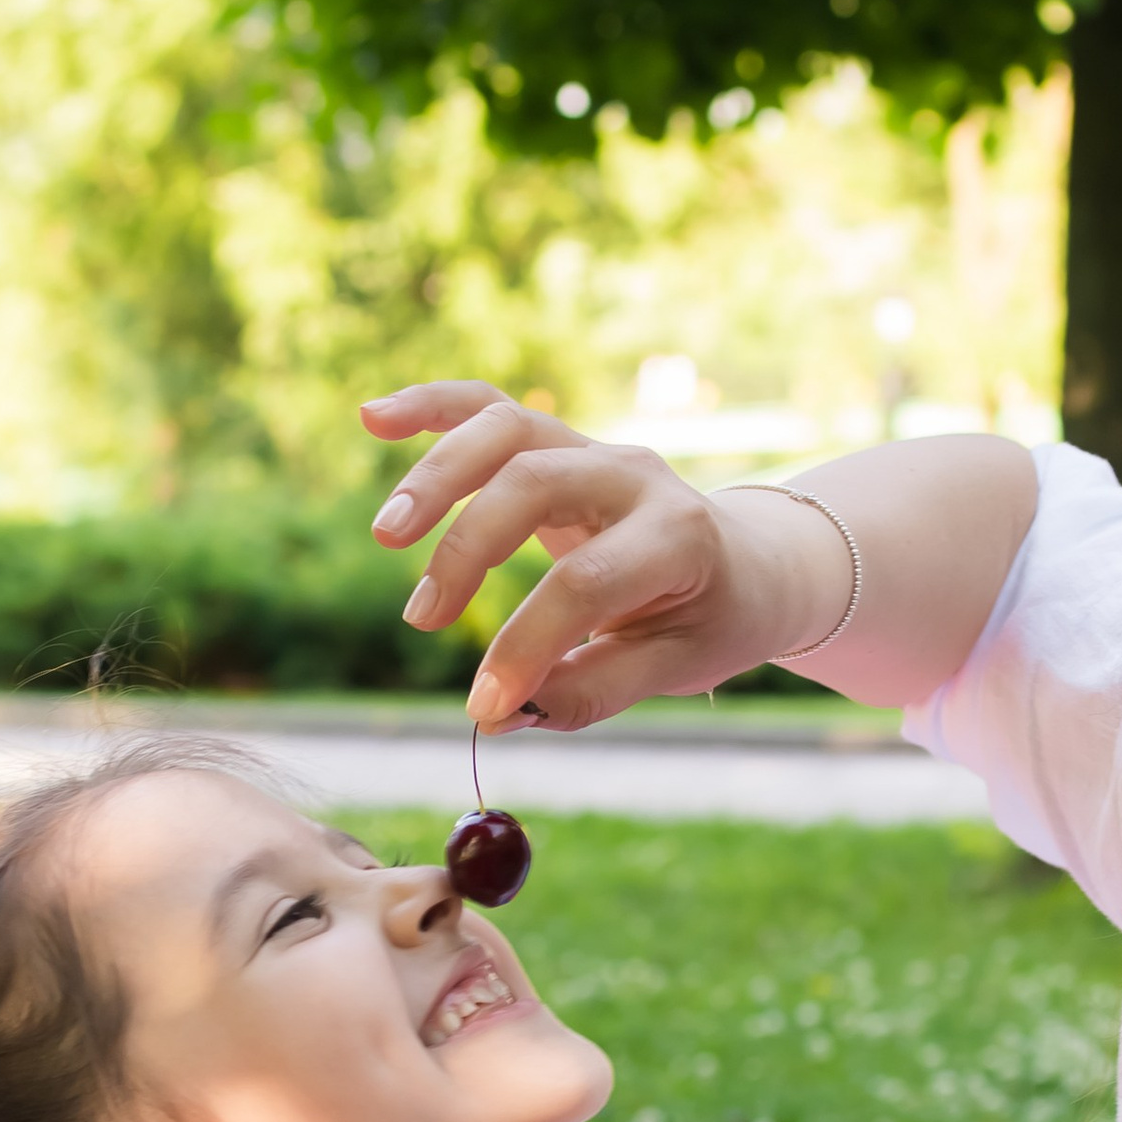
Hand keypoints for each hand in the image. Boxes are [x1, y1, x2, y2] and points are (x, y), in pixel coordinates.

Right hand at [359, 383, 821, 728]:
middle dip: (468, 550)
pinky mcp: (558, 444)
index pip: (584, 583)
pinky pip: (490, 408)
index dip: (525, 646)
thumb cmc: (712, 620)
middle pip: (534, 484)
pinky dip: (432, 406)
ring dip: (438, 476)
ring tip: (387, 534)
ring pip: (506, 431)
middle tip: (422, 620)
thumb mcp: (675, 667)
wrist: (748, 563)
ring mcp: (593, 450)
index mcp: (678, 535)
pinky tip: (373, 418)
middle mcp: (634, 477)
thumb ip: (594, 690)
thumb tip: (503, 715)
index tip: (483, 706)